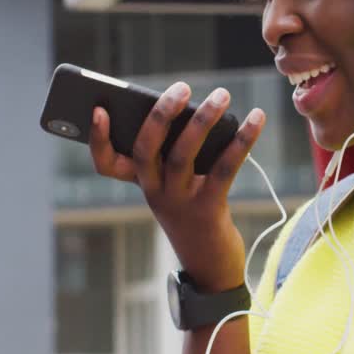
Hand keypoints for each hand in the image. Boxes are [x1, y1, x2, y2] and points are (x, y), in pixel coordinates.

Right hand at [88, 82, 265, 291]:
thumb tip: (198, 108)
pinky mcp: (209, 209)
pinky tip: (256, 118)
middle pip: (147, 149)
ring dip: (204, 120)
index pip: (106, 164)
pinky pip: (224, 167)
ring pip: (184, 154)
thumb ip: (178, 151)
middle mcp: (154, 193)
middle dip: (160, 114)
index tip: (99, 110)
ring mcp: (179, 202)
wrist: (211, 266)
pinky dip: (242, 139)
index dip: (98, 138)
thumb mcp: (177, 185)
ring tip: (222, 94)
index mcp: (142, 184)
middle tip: (181, 87)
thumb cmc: (194, 212)